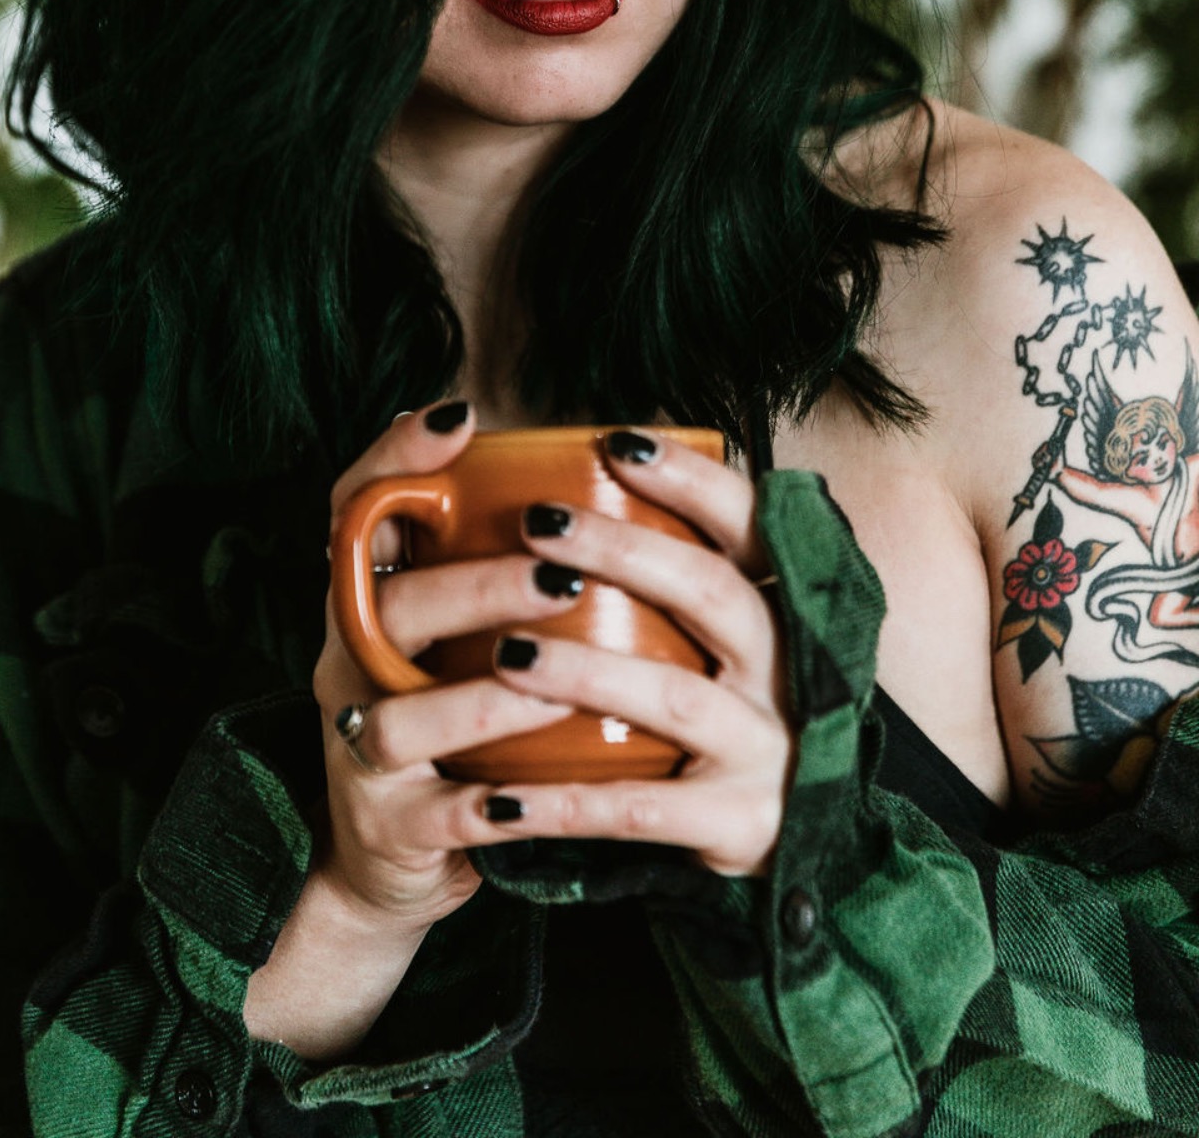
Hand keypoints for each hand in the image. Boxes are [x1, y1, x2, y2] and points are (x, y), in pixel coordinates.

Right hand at [312, 401, 580, 931]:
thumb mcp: (462, 633)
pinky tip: (531, 794)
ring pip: (400, 717)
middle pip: (385, 606)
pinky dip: (485, 805)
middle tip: (560, 576)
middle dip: (474, 587)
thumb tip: (603, 465)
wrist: (391, 856)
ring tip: (563, 687)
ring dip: (484, 701)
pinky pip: (434, 814)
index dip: (396, 456)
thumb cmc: (453, 717)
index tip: (462, 417)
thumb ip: (506, 557)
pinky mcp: (387, 825)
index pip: (356, 509)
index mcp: (369, 600)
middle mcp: (349, 662)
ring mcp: (359, 746)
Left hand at [479, 428, 791, 878]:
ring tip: (505, 653)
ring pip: (675, 695)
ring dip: (586, 670)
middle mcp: (788, 671)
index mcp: (782, 611)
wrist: (795, 852)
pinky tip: (499, 798)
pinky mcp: (740, 826)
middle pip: (712, 592)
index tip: (616, 443)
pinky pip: (641, 809)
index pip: (751, 525)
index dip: (691, 480)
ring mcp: (768, 749)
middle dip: (624, 551)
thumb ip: (677, 579)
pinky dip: (568, 802)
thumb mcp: (727, 646)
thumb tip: (581, 480)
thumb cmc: (730, 721)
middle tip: (537, 523)